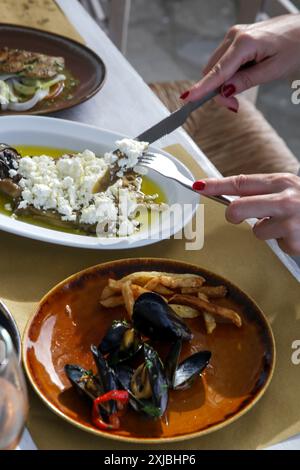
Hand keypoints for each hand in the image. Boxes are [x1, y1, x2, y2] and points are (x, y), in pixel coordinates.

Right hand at [180, 14, 299, 111]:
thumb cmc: (299, 45)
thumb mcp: (274, 70)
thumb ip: (246, 81)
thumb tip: (225, 91)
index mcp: (244, 43)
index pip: (217, 72)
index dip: (201, 89)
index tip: (187, 99)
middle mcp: (236, 36)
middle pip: (213, 71)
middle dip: (217, 91)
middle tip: (234, 106)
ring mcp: (236, 35)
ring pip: (217, 67)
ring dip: (223, 84)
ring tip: (241, 92)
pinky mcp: (239, 38)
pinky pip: (224, 60)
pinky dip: (228, 74)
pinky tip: (243, 77)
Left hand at [193, 173, 299, 255]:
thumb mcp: (290, 191)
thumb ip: (265, 193)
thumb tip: (234, 199)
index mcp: (282, 182)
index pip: (240, 182)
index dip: (217, 185)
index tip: (198, 186)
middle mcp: (285, 199)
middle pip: (238, 208)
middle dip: (233, 215)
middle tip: (236, 217)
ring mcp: (290, 221)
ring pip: (257, 231)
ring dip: (269, 232)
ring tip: (288, 227)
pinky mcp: (294, 241)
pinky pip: (277, 245)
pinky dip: (285, 243)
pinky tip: (298, 236)